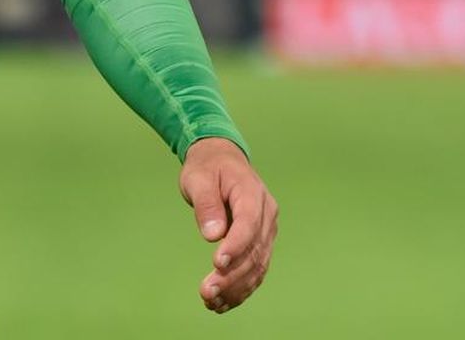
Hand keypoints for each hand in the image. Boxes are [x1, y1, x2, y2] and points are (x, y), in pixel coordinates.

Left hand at [180, 136, 278, 312]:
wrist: (221, 160)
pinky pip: (255, 270)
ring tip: (211, 303)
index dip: (235, 246)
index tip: (217, 264)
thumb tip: (212, 235)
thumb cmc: (207, 168)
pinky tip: (222, 304)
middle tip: (206, 292)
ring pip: (257, 266)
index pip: (248, 224)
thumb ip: (206, 204)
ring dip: (236, 288)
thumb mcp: (198, 177)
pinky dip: (241, 288)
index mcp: (253, 194)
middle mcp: (267, 215)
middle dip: (232, 276)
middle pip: (254, 251)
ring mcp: (266, 231)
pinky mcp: (260, 243)